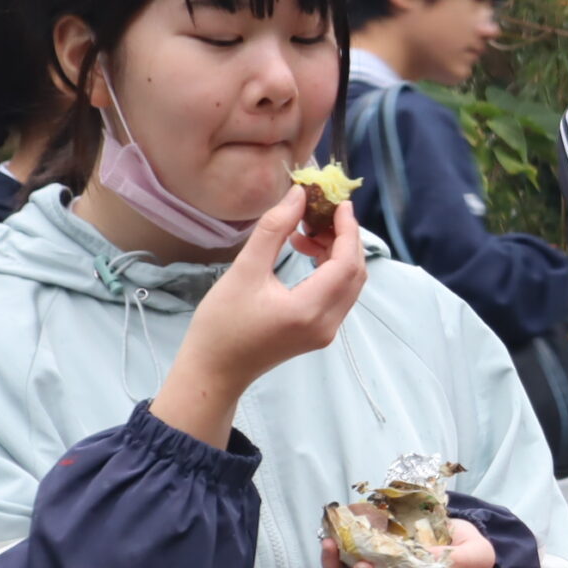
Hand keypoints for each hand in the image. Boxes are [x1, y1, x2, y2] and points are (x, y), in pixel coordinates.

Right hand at [155, 188, 365, 445]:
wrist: (214, 371)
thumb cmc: (221, 324)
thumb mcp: (243, 271)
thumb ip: (273, 230)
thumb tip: (298, 195)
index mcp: (310, 310)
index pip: (347, 263)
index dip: (348, 230)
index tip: (338, 202)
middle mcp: (327, 324)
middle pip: (354, 273)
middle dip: (344, 238)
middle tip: (320, 212)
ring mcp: (326, 332)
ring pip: (348, 284)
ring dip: (336, 253)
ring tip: (304, 231)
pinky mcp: (319, 333)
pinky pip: (337, 294)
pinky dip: (329, 269)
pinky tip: (304, 251)